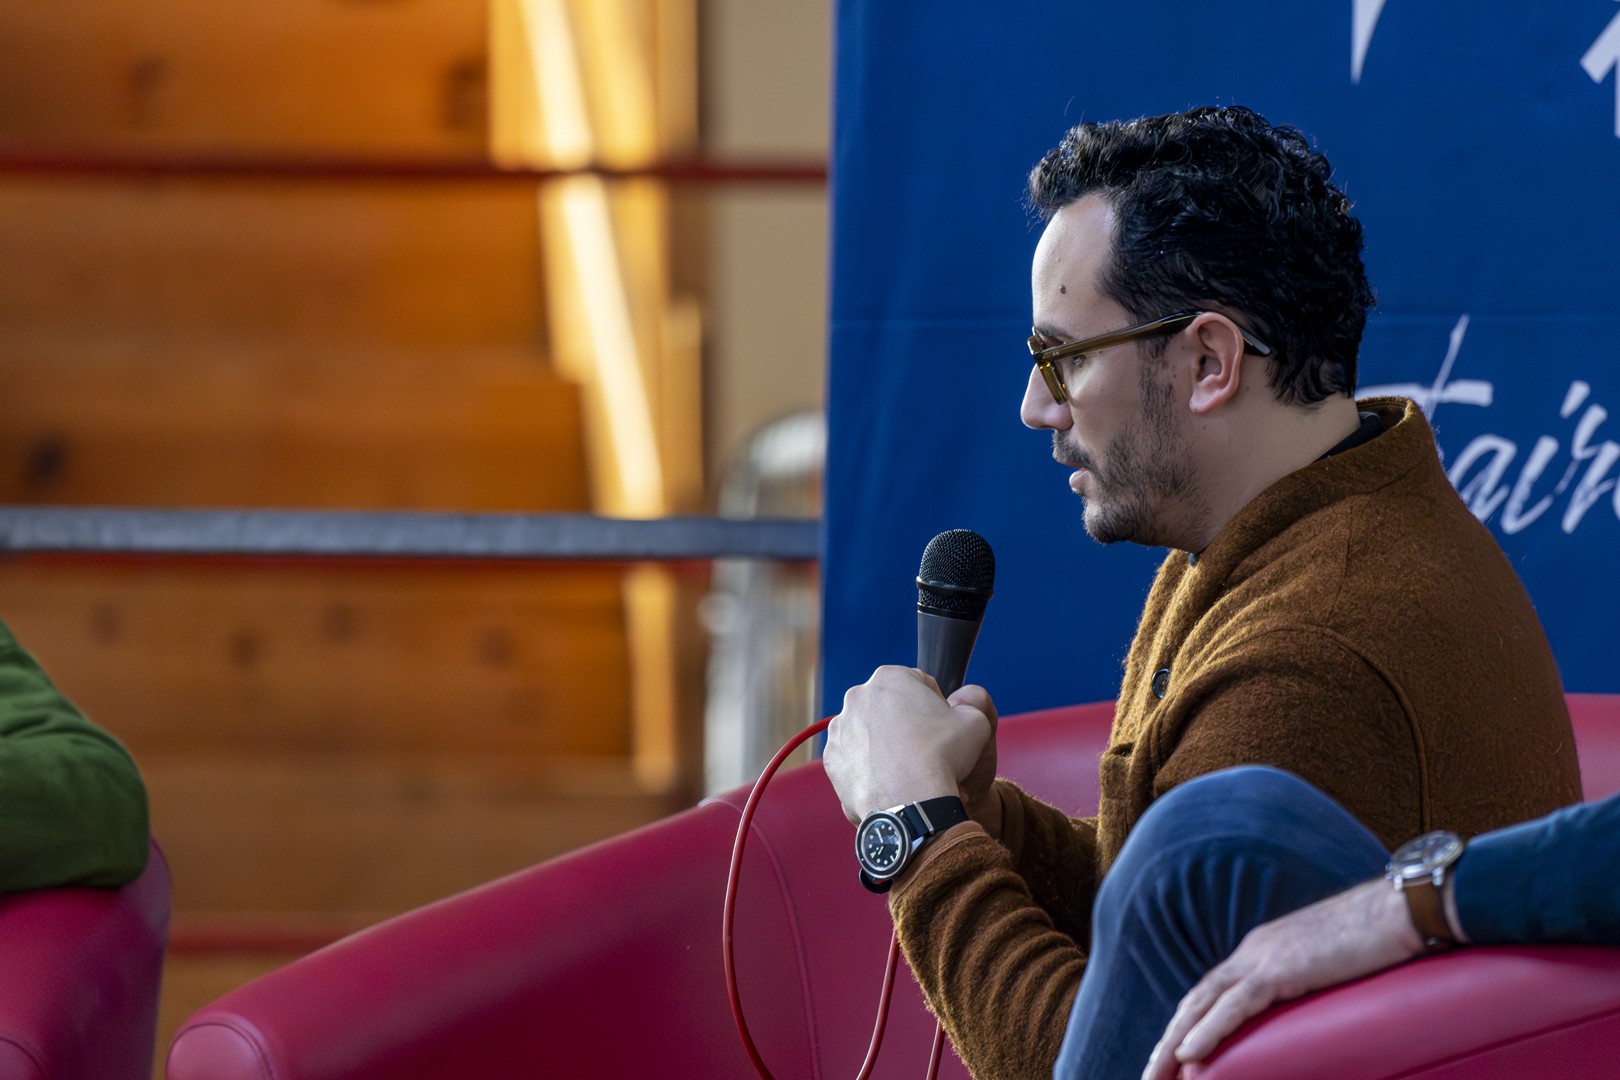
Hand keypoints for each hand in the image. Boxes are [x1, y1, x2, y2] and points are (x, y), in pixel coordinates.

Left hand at [824, 666, 994, 824]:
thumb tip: (960, 709)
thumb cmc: (942, 757)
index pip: (918, 683)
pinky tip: (889, 781)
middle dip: (906, 723)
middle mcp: (857, 697)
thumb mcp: (975, 720)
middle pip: (890, 707)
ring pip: (870, 733)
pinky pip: (855, 760)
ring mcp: (840, 730)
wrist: (910, 801)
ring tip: (908, 769)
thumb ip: (969, 704)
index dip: (936, 705)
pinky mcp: (832, 760)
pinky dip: (869, 768)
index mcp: (889, 678)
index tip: (942, 727)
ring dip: (886, 745)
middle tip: (926, 750)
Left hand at [1142, 879, 1423, 1079]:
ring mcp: (1264, 957)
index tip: (1173, 1056)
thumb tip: (1302, 1020)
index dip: (1189, 1025)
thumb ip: (1305, 989)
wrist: (1400, 911)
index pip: (1212, 994)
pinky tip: (1188, 1054)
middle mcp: (1253, 952)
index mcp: (1261, 952)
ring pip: (1204, 1004)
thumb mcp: (1329, 970)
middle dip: (1170, 1041)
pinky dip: (1208, 1030)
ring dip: (1174, 1043)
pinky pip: (1235, 1005)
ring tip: (1156, 1076)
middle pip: (1197, 1001)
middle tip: (1151, 1076)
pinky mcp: (1282, 968)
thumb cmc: (1378, 942)